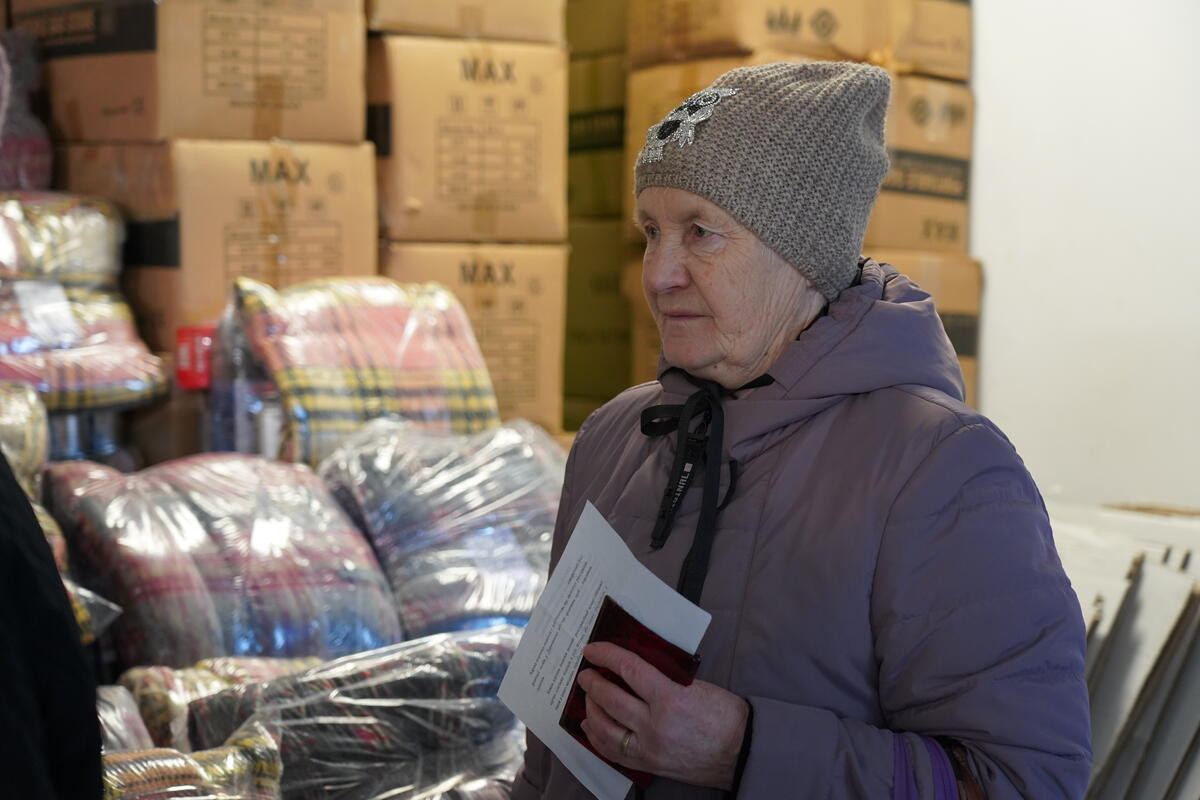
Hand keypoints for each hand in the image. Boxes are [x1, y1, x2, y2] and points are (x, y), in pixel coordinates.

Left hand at [577, 641, 748, 789]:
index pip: (628, 669)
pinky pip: (613, 751)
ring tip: (587, 697)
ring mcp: (650, 748)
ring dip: (591, 709)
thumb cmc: (725, 715)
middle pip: (610, 699)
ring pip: (605, 728)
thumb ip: (664, 678)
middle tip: (585, 674)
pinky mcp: (649, 764)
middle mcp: (655, 725)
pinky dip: (597, 737)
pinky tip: (591, 726)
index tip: (593, 650)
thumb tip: (634, 668)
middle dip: (592, 683)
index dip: (606, 656)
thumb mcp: (696, 686)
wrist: (741, 751)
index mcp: (670, 698)